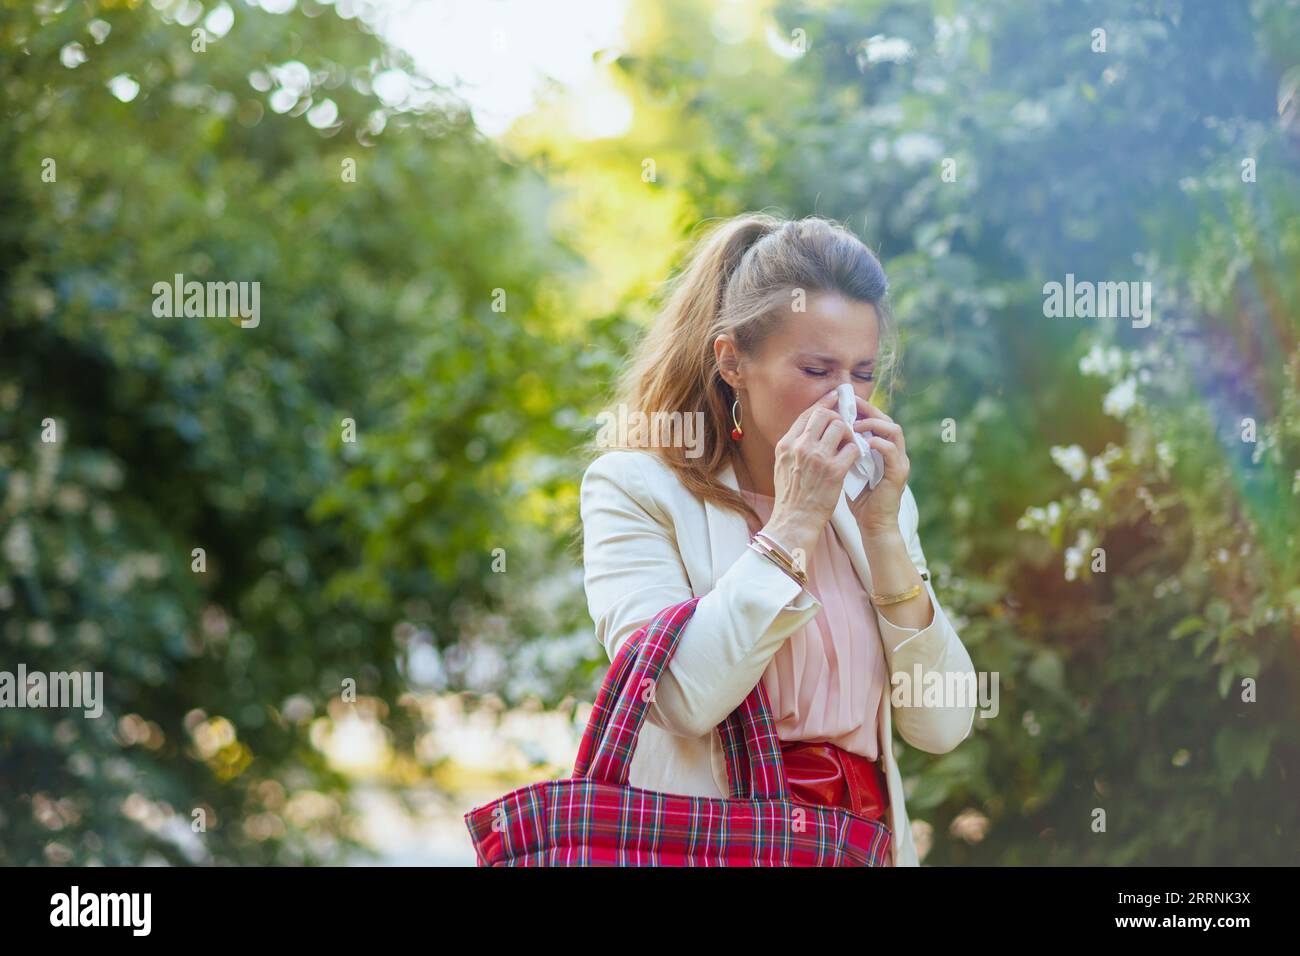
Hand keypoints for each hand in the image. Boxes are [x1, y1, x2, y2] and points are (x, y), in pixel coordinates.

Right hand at [763, 389, 860, 555]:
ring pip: (841, 428)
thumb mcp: (782, 465)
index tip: (835, 397)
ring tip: (850, 445)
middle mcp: (801, 447)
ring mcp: (818, 458)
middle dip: (839, 417)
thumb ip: (793, 446)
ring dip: (850, 434)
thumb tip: (806, 430)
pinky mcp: (834, 471)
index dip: (823, 402)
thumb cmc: (790, 496)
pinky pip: (853, 448)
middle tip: (846, 426)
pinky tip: (856, 458)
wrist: (794, 520)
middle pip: (825, 415)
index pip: (807, 414)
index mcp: (787, 444)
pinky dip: (857, 451)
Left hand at [843, 394, 908, 537]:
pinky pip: (891, 450)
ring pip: (894, 430)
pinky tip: (862, 443)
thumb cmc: (861, 500)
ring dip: (873, 424)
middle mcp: (895, 452)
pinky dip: (877, 443)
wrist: (873, 525)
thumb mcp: (850, 470)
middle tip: (850, 403)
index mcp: (884, 450)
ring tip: (854, 425)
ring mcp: (899, 462)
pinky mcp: (898, 473)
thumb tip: (828, 435)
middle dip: (869, 409)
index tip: (845, 401)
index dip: (863, 408)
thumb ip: (846, 453)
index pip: (877, 420)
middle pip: (887, 419)